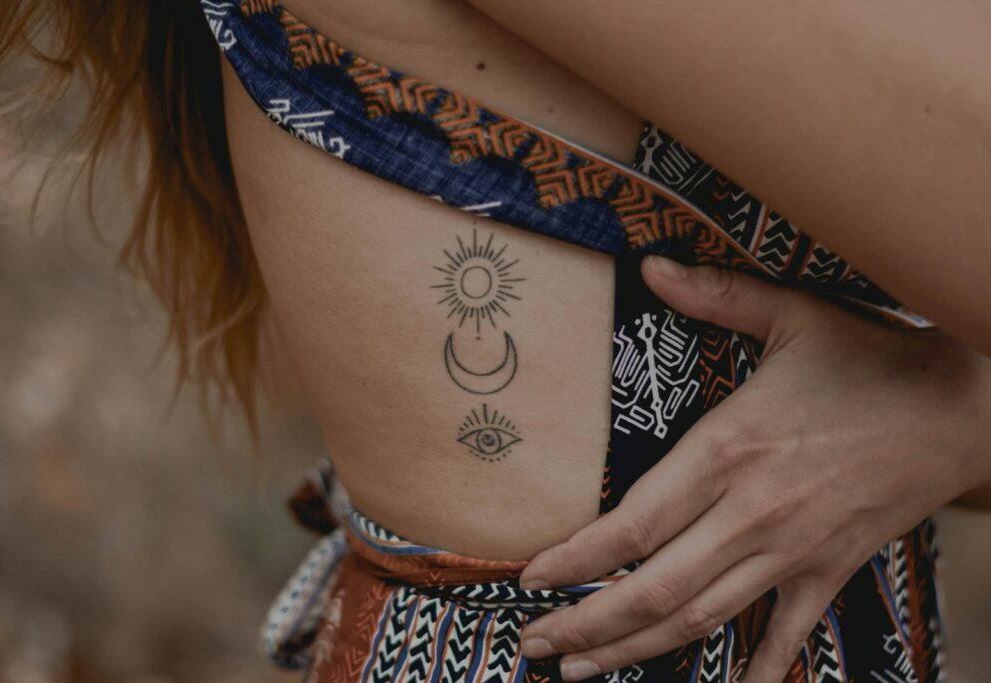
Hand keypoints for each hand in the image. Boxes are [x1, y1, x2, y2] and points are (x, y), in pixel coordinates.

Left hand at [518, 256, 990, 681]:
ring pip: (702, 618)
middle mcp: (753, 510)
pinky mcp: (832, 569)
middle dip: (587, 623)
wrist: (965, 405)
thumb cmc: (873, 357)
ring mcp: (793, 549)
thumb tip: (650, 264)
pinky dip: (754, 670)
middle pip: (654, 588)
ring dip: (637, 650)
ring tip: (582, 671)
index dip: (577, 558)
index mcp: (729, 449)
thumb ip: (715, 294)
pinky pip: (787, 635)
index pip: (634, 523)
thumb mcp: (792, 314)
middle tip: (533, 646)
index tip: (531, 578)